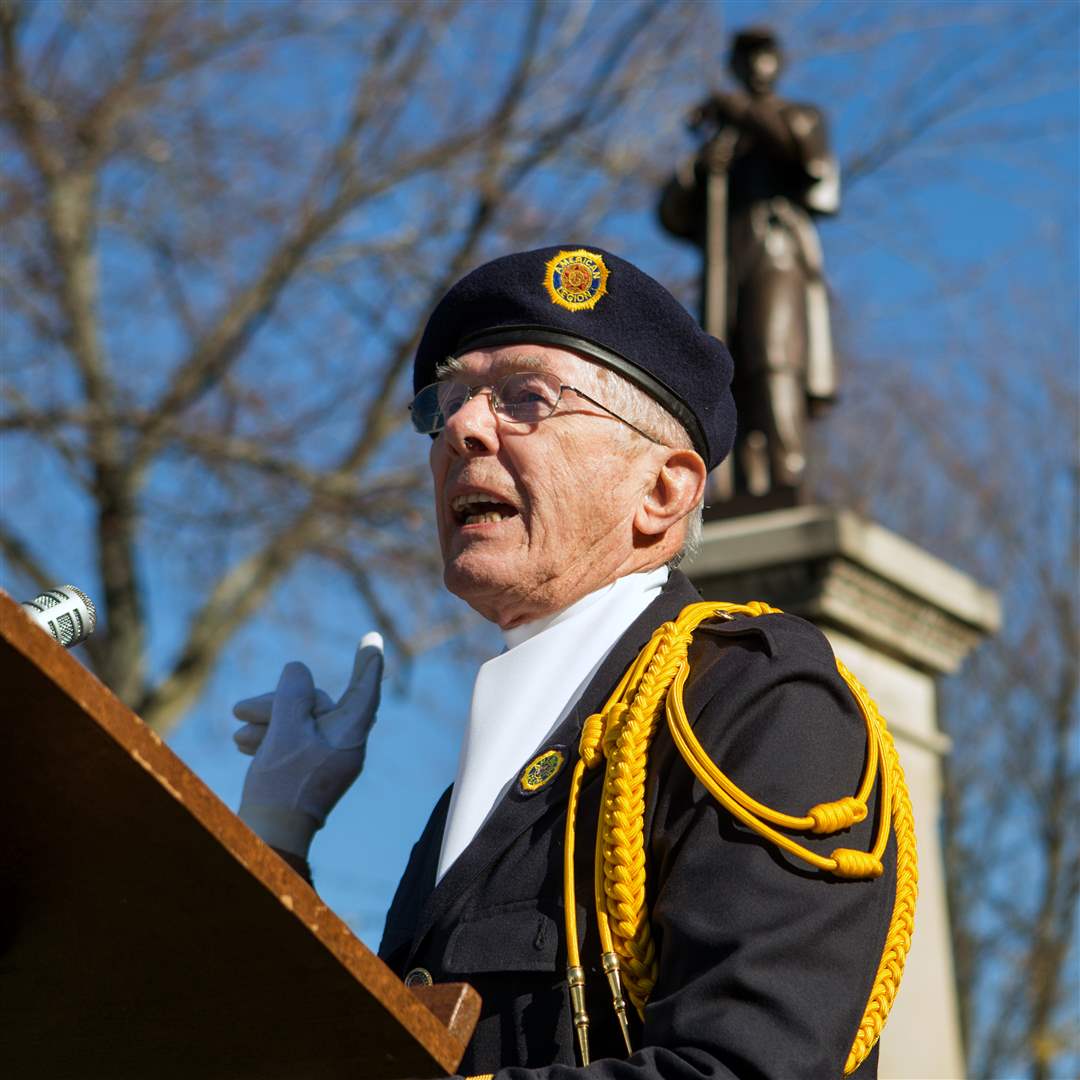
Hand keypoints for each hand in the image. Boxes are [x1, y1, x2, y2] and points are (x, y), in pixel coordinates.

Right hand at [234, 632, 383, 856]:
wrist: (270, 836)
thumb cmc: (281, 785)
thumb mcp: (285, 731)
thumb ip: (294, 695)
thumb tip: (299, 670)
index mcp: (350, 734)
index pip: (364, 689)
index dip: (366, 663)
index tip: (371, 641)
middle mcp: (345, 746)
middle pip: (316, 705)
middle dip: (278, 703)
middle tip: (241, 710)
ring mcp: (328, 760)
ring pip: (299, 723)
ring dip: (268, 722)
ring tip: (239, 734)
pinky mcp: (309, 772)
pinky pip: (294, 742)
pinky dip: (271, 738)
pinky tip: (245, 745)